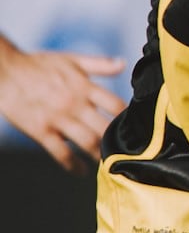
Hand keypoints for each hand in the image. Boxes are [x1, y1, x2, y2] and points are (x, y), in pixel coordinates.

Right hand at [0, 39, 126, 171]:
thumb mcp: (72, 59)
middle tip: (125, 152)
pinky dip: (73, 165)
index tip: (133, 127)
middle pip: (104, 127)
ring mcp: (57, 119)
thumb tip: (123, 64)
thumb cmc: (39, 65)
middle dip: (117, 141)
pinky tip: (82, 172)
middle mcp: (74, 104)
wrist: (5, 72)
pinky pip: (60, 153)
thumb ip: (100, 64)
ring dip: (100, 155)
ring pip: (87, 142)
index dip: (127, 117)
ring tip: (108, 165)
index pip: (115, 105)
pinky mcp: (40, 131)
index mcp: (84, 87)